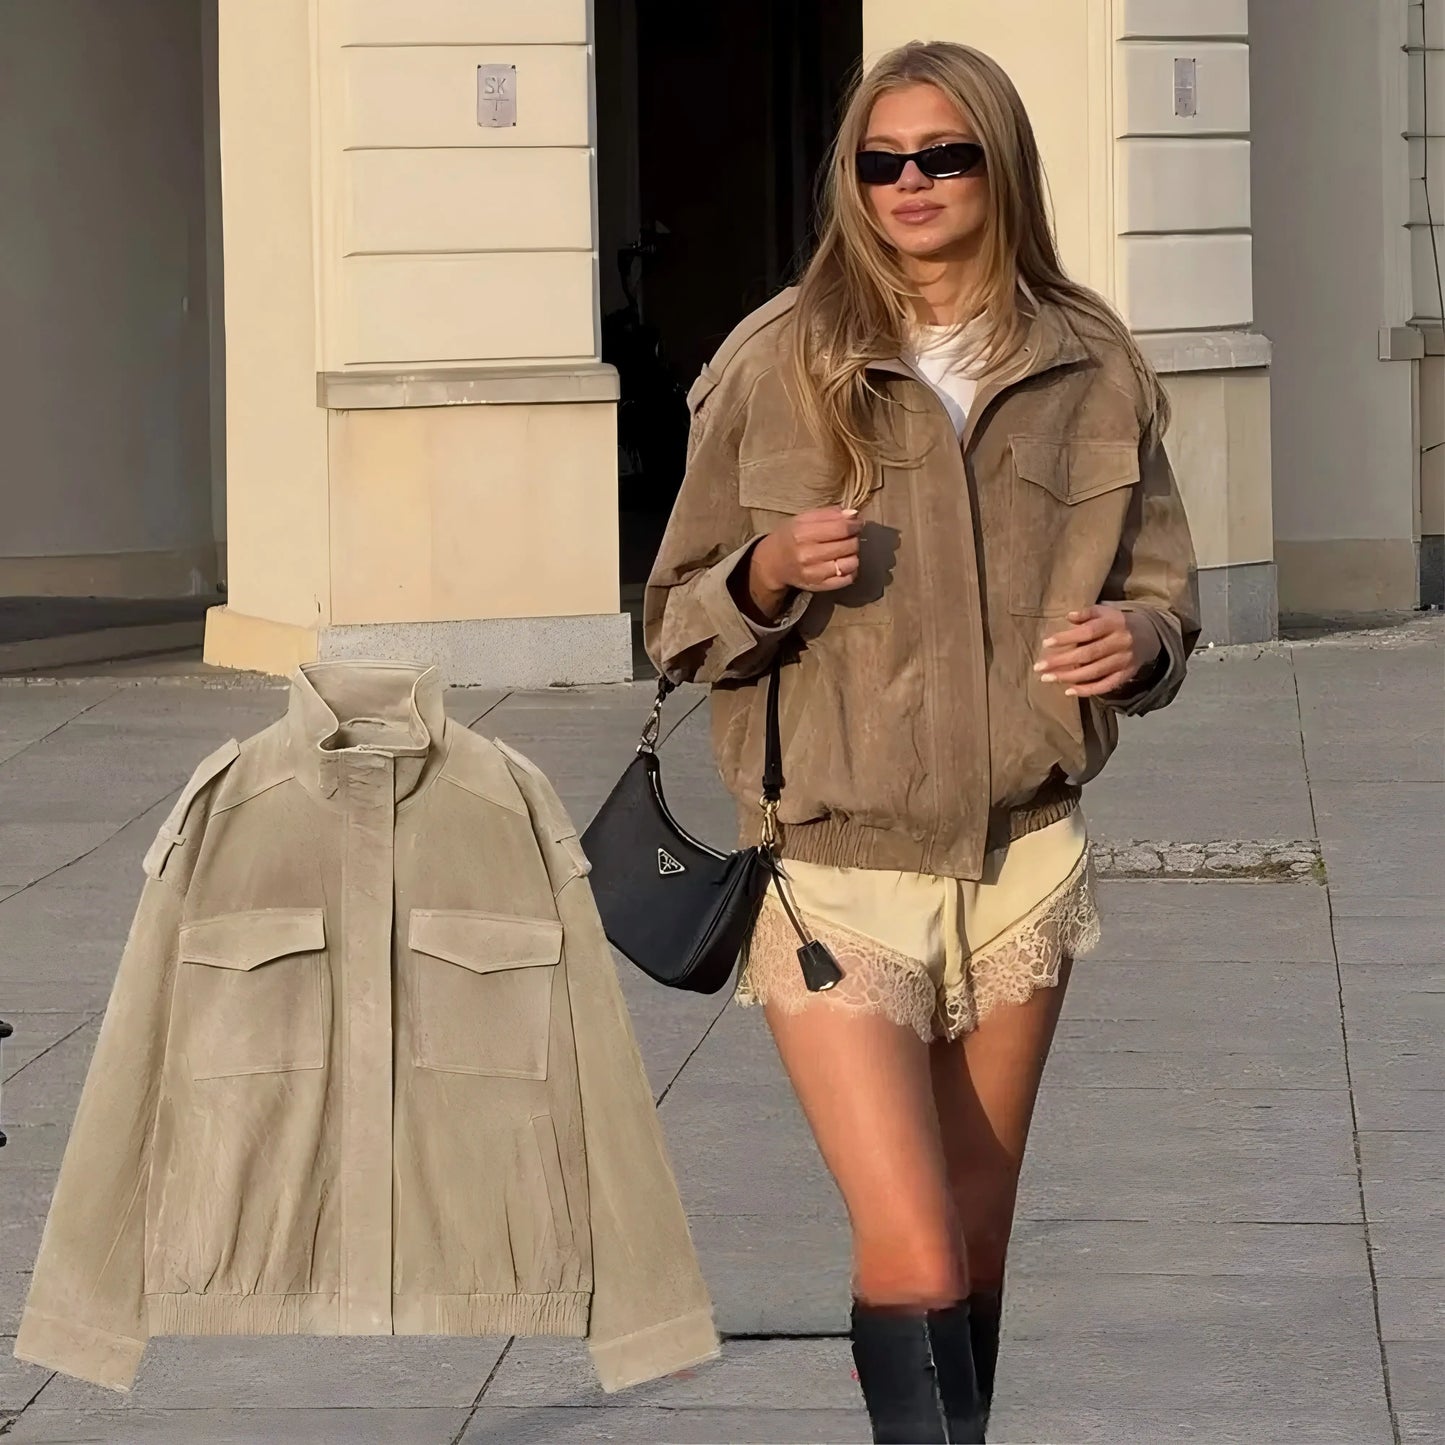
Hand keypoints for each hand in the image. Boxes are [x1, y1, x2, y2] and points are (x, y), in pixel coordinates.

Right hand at [746, 506, 862, 615]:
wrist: (772, 564)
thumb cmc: (790, 537)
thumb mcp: (802, 519)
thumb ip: (828, 514)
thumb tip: (854, 515)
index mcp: (803, 533)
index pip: (842, 528)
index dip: (854, 524)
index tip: (856, 523)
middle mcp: (808, 554)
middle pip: (849, 545)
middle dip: (853, 538)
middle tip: (848, 537)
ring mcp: (814, 573)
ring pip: (851, 563)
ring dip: (853, 555)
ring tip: (844, 551)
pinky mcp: (819, 586)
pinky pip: (847, 579)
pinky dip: (851, 570)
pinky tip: (843, 564)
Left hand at [1034, 605, 1160, 697]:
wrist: (1148, 635)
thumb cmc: (1116, 623)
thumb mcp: (1104, 612)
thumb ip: (1087, 613)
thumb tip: (1068, 616)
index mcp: (1114, 623)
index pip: (1088, 631)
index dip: (1066, 638)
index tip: (1046, 643)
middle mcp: (1120, 642)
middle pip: (1088, 654)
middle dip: (1062, 662)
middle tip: (1039, 667)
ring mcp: (1124, 660)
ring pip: (1095, 672)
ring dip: (1069, 677)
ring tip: (1047, 678)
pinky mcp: (1126, 675)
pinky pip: (1105, 685)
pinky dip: (1087, 690)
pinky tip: (1069, 691)